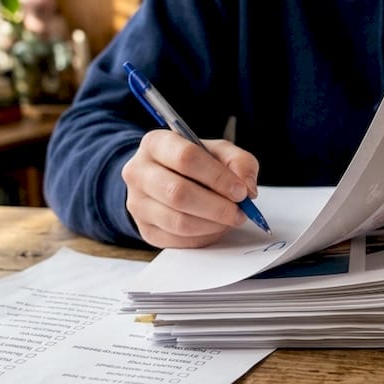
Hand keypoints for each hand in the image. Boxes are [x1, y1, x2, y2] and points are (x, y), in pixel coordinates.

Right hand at [121, 131, 260, 247]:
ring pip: (178, 221)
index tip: (240, 190)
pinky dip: (203, 237)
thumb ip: (239, 162)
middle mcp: (138, 172)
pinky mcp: (145, 230)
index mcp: (156, 143)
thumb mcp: (220, 152)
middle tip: (239, 211)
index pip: (186, 158)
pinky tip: (215, 227)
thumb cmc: (196, 163)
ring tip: (230, 219)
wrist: (169, 179)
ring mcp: (137, 203)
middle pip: (178, 193)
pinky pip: (177, 240)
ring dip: (212, 224)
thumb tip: (246, 188)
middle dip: (217, 206)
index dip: (217, 177)